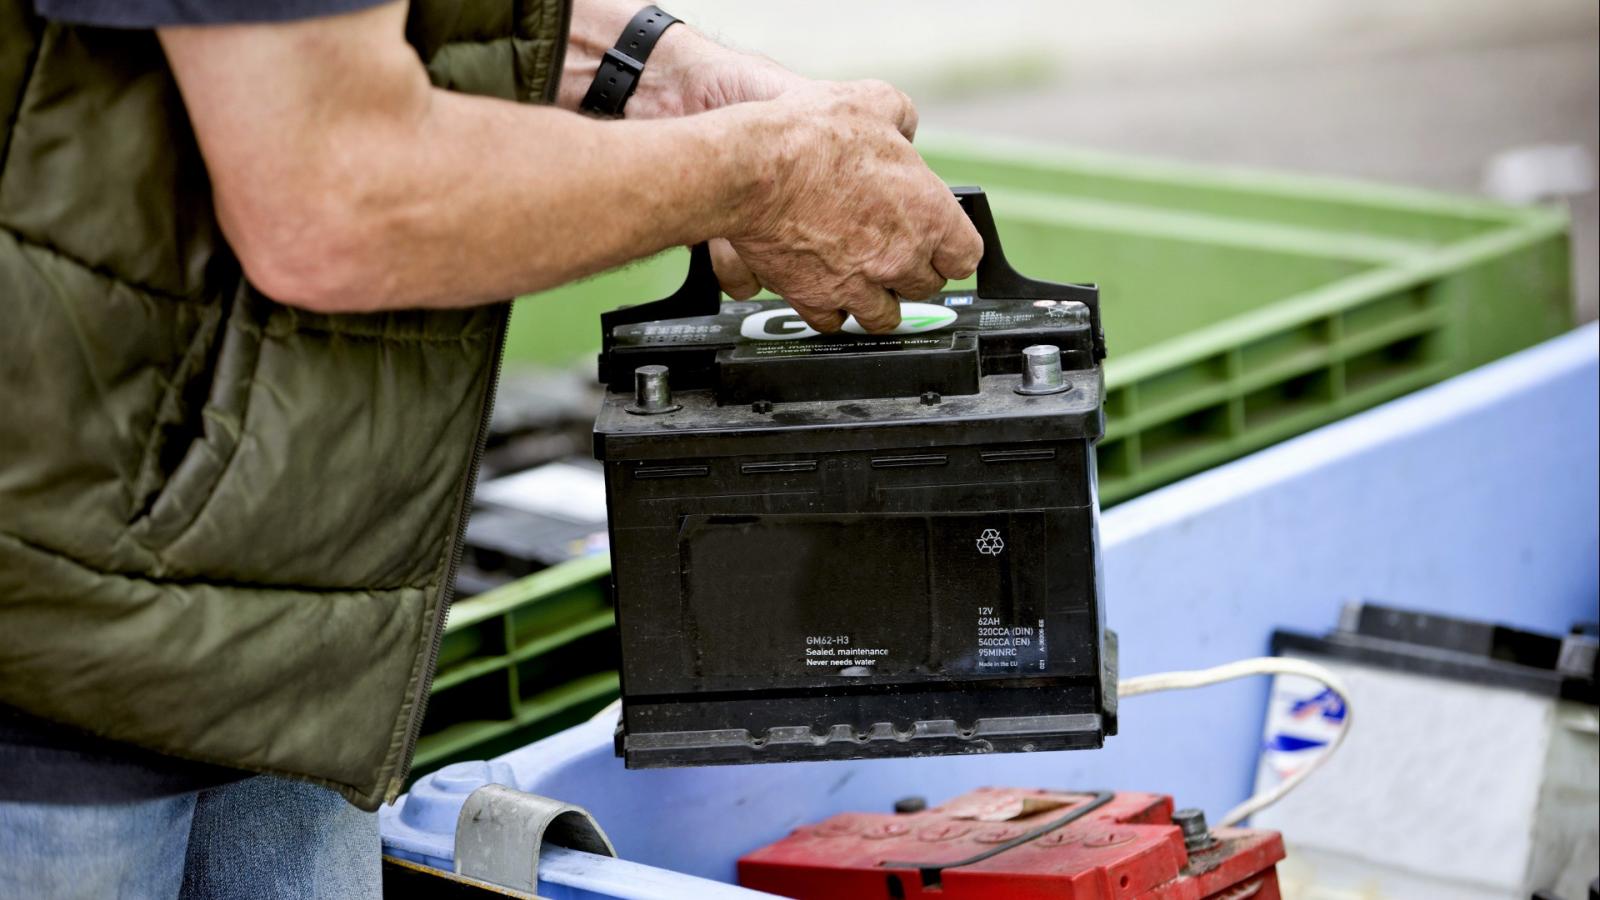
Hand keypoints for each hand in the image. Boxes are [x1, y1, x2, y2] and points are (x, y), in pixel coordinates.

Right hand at [725, 80, 982, 332]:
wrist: (757, 169)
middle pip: (926, 287)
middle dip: (912, 271)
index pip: (966, 257)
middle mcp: (900, 257)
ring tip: (864, 281)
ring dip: (877, 300)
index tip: (941, 246)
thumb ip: (901, 119)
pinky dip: (832, 310)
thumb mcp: (876, 101)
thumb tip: (903, 129)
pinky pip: (834, 321)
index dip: (952, 250)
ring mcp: (859, 284)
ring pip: (884, 316)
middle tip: (894, 254)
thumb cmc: (814, 136)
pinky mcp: (816, 298)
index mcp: (927, 214)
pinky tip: (825, 290)